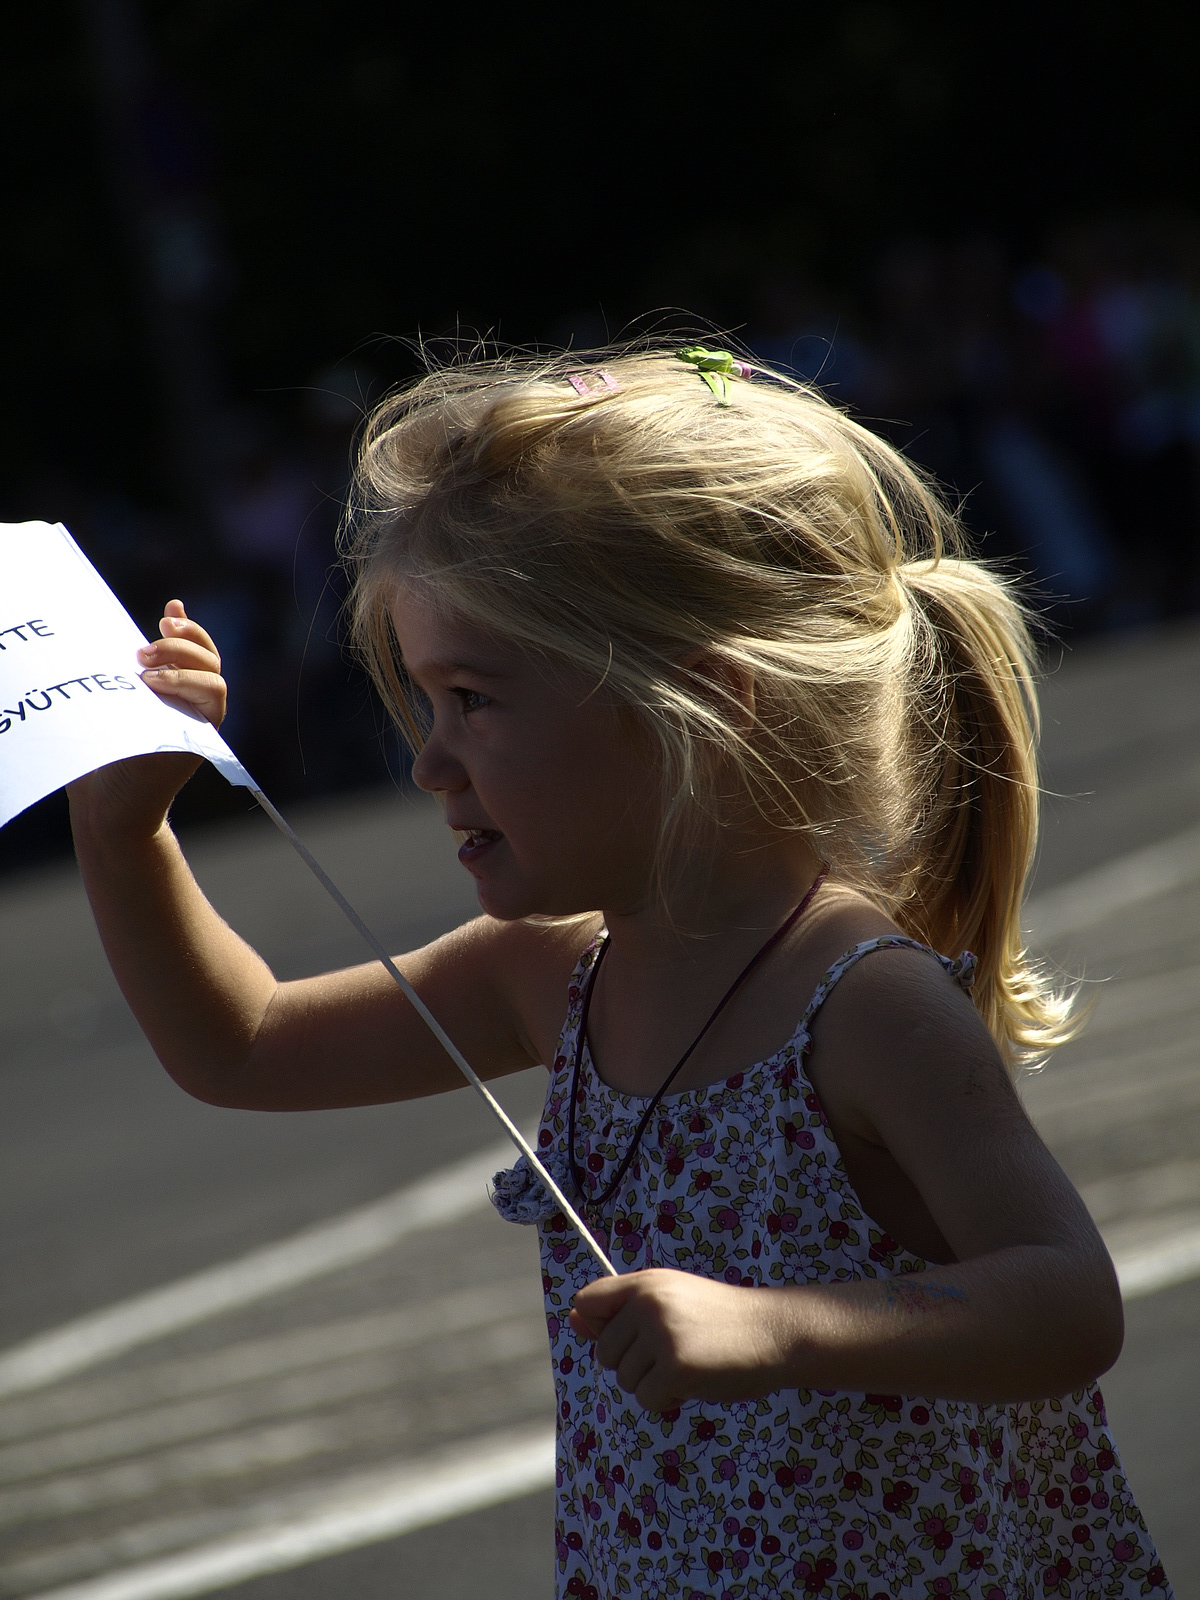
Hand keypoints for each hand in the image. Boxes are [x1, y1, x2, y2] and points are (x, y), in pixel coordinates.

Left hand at [68, 600, 227, 842]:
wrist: (105, 802)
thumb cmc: (103, 749)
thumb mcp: (115, 698)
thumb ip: (132, 666)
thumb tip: (135, 632)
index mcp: (180, 690)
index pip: (199, 650)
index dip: (188, 629)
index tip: (166, 615)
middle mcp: (197, 707)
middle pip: (210, 662)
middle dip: (182, 646)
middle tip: (143, 650)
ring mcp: (200, 727)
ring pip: (216, 685)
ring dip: (185, 670)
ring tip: (146, 673)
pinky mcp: (197, 746)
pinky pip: (209, 713)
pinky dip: (186, 693)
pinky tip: (153, 688)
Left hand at [570, 1268, 789, 1412]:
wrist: (772, 1333)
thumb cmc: (720, 1321)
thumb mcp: (670, 1302)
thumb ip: (622, 1312)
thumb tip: (572, 1318)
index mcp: (645, 1282)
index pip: (588, 1300)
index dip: (598, 1327)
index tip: (628, 1338)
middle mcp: (647, 1303)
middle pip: (604, 1352)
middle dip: (632, 1365)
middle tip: (672, 1356)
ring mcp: (661, 1335)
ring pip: (624, 1379)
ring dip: (652, 1384)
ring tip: (688, 1367)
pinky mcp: (675, 1367)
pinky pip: (646, 1399)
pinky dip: (666, 1401)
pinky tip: (693, 1385)